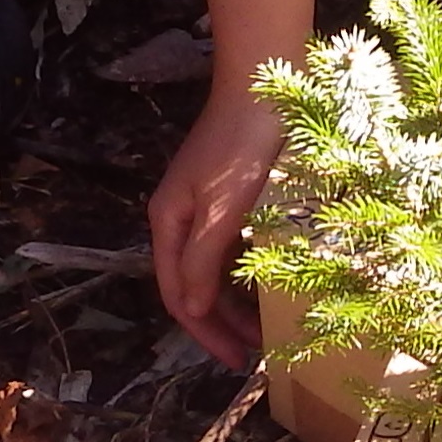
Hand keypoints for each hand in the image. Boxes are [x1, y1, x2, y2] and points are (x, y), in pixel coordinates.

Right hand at [150, 90, 285, 367]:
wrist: (265, 81)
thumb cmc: (244, 143)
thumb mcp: (223, 206)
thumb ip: (203, 259)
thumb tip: (192, 310)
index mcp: (170, 222)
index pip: (180, 294)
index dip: (206, 332)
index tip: (237, 360)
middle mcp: (182, 218)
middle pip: (196, 286)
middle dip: (223, 323)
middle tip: (256, 353)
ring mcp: (206, 206)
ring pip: (216, 270)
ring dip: (238, 302)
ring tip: (267, 328)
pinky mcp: (231, 195)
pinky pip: (233, 248)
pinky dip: (248, 272)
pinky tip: (271, 285)